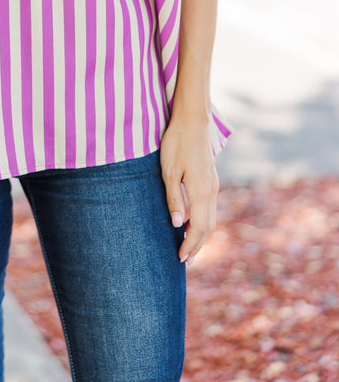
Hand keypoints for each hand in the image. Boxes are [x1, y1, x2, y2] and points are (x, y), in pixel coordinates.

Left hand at [160, 107, 218, 264]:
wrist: (192, 121)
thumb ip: (173, 198)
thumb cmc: (176, 143)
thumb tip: (176, 224)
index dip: (190, 244)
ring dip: (201, 234)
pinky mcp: (211, 179)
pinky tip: (190, 223)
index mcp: (200, 191)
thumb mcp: (168, 170)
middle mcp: (211, 190)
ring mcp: (213, 184)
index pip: (198, 227)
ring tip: (189, 247)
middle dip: (197, 245)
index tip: (180, 258)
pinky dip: (202, 221)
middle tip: (186, 260)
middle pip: (208, 227)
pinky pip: (209, 207)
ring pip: (211, 218)